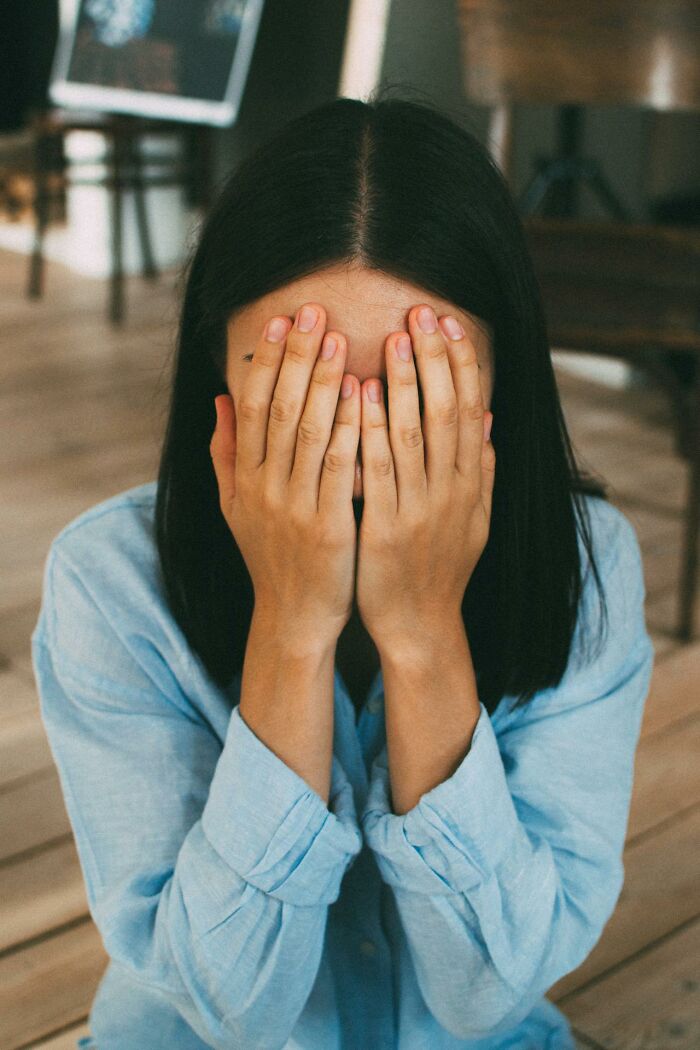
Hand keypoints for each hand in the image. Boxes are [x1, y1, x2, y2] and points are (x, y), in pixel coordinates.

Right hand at [210, 303, 360, 648]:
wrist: (295, 615)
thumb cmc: (272, 555)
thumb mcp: (237, 506)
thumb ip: (226, 453)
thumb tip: (220, 399)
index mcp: (245, 477)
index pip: (251, 406)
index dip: (265, 361)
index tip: (281, 321)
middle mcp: (264, 487)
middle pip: (277, 409)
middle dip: (295, 357)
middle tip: (313, 311)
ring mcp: (294, 506)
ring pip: (306, 432)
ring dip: (322, 382)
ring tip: (338, 339)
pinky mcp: (327, 526)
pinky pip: (337, 469)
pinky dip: (347, 429)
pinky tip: (363, 395)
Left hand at [355, 304, 494, 648]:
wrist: (419, 623)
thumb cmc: (440, 566)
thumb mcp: (474, 517)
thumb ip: (481, 468)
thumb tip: (488, 417)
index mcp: (472, 484)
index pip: (470, 409)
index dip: (460, 364)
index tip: (447, 323)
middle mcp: (453, 492)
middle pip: (447, 412)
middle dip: (434, 359)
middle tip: (420, 312)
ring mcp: (420, 510)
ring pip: (415, 435)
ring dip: (405, 383)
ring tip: (393, 337)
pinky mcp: (386, 529)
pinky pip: (378, 471)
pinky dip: (370, 430)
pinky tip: (360, 395)